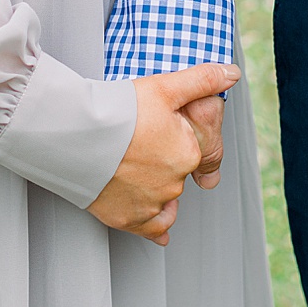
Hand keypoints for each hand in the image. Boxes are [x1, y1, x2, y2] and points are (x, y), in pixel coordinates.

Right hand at [87, 62, 240, 245]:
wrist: (76, 135)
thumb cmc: (118, 110)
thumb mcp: (165, 87)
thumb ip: (202, 81)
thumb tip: (231, 74)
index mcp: (188, 153)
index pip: (198, 151)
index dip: (180, 138)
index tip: (165, 133)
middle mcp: (174, 183)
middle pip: (177, 174)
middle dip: (164, 162)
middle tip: (142, 146)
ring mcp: (151, 204)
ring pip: (165, 202)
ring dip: (160, 192)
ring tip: (142, 177)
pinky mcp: (127, 218)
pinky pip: (151, 229)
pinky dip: (156, 228)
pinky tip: (159, 232)